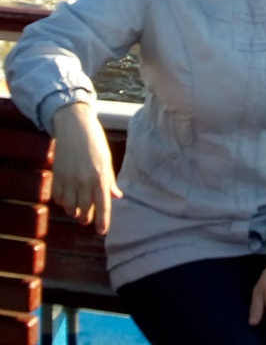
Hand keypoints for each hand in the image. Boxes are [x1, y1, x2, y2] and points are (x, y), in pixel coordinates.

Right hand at [51, 103, 122, 233]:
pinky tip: (67, 198)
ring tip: (78, 210)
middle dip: (87, 218)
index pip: (103, 204)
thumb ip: (109, 180)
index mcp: (101, 176)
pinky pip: (58, 198)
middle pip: (85, 209)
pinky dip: (63, 202)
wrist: (73, 126)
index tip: (102, 232)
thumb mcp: (106, 159)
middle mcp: (85, 180)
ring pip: (70, 207)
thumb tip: (116, 197)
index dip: (102, 221)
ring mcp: (69, 179)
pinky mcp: (57, 176)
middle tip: (88, 218)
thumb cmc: (94, 141)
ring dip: (74, 212)